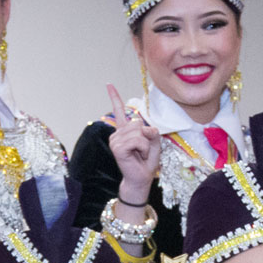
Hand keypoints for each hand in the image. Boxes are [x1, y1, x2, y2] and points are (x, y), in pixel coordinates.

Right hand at [106, 83, 161, 207]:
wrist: (142, 178)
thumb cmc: (146, 161)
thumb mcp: (153, 142)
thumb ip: (151, 131)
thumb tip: (145, 128)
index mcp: (124, 131)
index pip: (118, 110)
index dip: (114, 97)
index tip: (108, 84)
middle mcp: (117, 134)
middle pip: (137, 123)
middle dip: (146, 136)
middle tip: (143, 150)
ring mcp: (115, 141)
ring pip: (138, 131)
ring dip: (145, 144)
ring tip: (140, 154)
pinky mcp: (117, 148)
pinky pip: (137, 140)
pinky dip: (143, 148)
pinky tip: (138, 156)